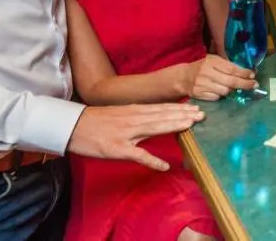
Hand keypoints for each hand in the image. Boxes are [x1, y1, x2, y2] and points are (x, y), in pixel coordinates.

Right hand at [67, 103, 204, 171]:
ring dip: (174, 127)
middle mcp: (133, 119)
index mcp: (134, 110)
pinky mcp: (117, 149)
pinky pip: (138, 156)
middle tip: (202, 115)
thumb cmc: (96, 121)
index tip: (196, 108)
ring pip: (155, 128)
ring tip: (191, 127)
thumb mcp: (120, 113)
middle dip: (183, 116)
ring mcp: (126, 134)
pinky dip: (152, 161)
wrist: (72, 126)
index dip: (180, 108)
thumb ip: (138, 115)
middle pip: (163, 116)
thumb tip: (157, 116)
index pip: (162, 108)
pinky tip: (165, 166)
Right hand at [183, 54, 257, 100]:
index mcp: (211, 62)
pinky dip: (221, 95)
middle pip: (230, 81)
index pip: (231, 68)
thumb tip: (247, 72)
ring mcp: (203, 84)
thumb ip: (227, 65)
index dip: (244, 73)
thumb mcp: (213, 61)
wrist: (183, 77)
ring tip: (235, 88)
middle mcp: (207, 73)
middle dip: (244, 84)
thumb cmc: (202, 67)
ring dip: (232, 90)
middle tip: (254, 85)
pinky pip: (216, 97)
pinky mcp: (200, 94)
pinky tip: (221, 91)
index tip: (253, 75)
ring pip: (225, 91)